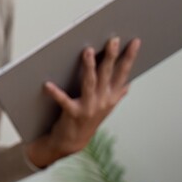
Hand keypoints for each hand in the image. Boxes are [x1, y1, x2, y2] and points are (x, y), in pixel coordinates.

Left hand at [26, 37, 140, 167]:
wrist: (74, 142)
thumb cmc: (88, 119)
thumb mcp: (106, 106)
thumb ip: (117, 94)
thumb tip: (128, 83)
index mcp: (112, 96)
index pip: (123, 73)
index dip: (130, 57)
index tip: (135, 41)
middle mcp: (103, 101)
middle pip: (108, 74)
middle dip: (111, 56)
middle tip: (113, 40)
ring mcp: (89, 108)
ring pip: (90, 83)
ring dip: (89, 67)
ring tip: (87, 51)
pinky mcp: (73, 114)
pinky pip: (64, 101)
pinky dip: (55, 93)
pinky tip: (47, 85)